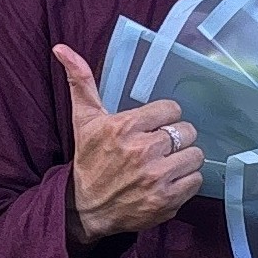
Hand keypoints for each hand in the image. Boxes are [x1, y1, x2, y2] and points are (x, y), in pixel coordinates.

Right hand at [57, 46, 201, 245]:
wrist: (85, 209)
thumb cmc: (89, 161)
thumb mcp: (84, 120)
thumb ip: (81, 82)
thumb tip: (61, 48)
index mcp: (124, 127)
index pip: (172, 109)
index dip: (164, 118)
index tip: (154, 127)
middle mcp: (142, 151)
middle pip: (187, 131)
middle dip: (177, 138)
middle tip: (161, 147)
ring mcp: (156, 178)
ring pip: (196, 155)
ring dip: (184, 159)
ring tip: (167, 164)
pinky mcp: (166, 201)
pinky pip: (196, 180)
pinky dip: (187, 181)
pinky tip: (169, 181)